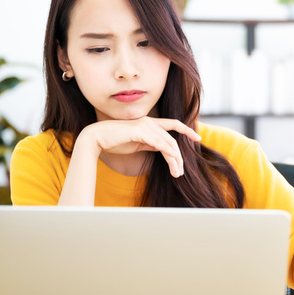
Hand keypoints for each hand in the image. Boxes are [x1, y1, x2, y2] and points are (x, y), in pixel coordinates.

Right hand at [79, 117, 200, 176]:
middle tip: (180, 171)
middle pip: (172, 139)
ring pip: (168, 143)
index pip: (173, 124)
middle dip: (179, 156)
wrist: (95, 138)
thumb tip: (163, 150)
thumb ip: (150, 144)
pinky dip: (168, 151)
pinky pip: (159, 142)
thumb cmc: (113, 142)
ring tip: (177, 173)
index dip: (186, 130)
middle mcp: (149, 122)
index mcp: (149, 123)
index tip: (198, 138)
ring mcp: (145, 125)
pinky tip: (173, 160)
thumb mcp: (136, 144)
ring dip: (175, 159)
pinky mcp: (140, 130)